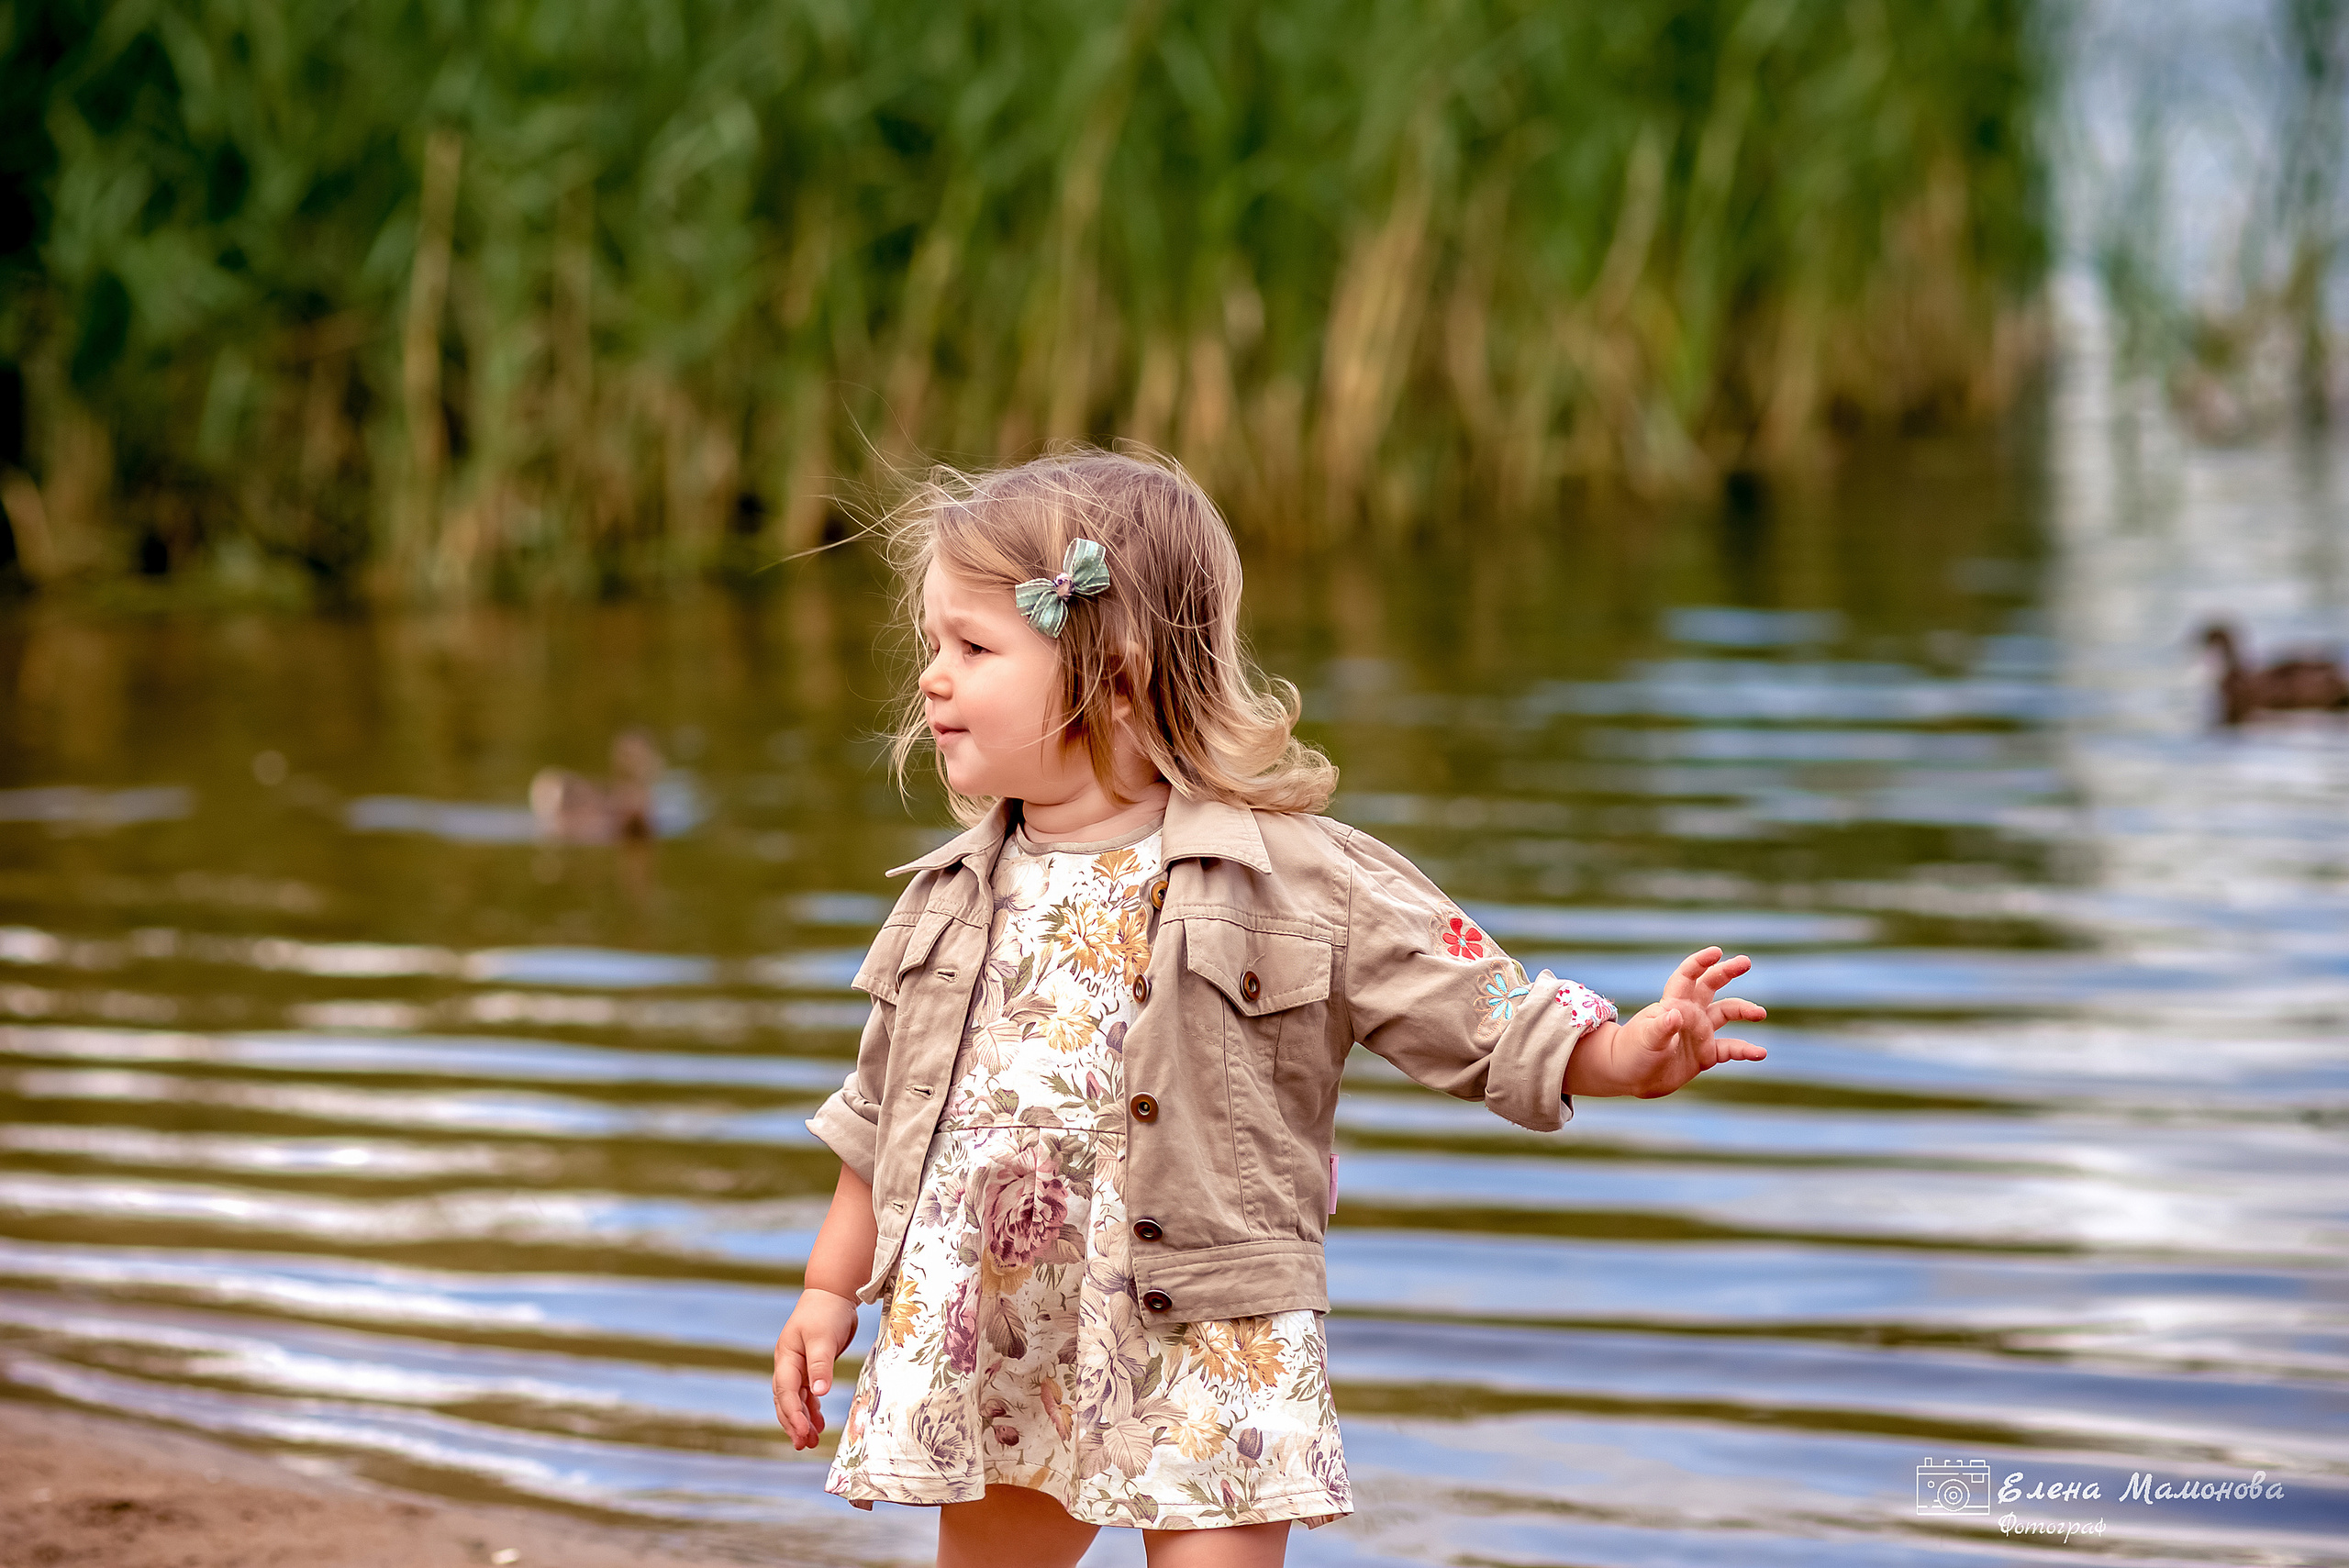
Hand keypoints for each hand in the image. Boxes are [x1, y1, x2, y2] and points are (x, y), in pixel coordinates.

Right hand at [772, 1286, 859, 1448]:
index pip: (785, 1392)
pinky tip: (818, 1423)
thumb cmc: (826, 1312)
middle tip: (803, 1445)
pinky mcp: (811, 1366)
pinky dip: (810, 1409)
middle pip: (785, 1400)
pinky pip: (806, 1394)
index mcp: (786, 1357)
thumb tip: (818, 1393)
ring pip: (795, 1400)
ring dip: (801, 1420)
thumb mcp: (823, 1338)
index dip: (792, 1414)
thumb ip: (821, 1365)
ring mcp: (798, 1366)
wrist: (833, 1293)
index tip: (802, 1432)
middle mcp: (788, 1364)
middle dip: (792, 1423)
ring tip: (809, 1441)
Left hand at [1583, 946, 1765, 1097]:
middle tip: (1746, 962)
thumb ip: (1661, 1027)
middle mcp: (1690, 1014)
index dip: (1700, 962)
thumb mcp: (1646, 1039)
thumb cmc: (1632, 1052)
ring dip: (1744, 1010)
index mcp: (1673, 1004)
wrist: (1630, 1076)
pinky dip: (1746, 1051)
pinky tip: (1760, 1053)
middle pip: (1711, 985)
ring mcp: (1700, 1033)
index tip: (1717, 952)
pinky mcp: (1706, 1054)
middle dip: (1727, 971)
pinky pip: (1731, 1049)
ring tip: (1760, 1013)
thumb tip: (1676, 1014)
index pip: (1687, 976)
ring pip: (1726, 1013)